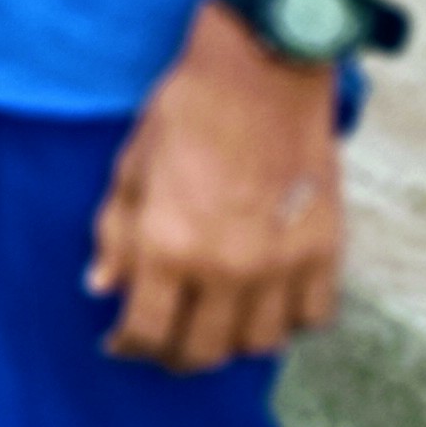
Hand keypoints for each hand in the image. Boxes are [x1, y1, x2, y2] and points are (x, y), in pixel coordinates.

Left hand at [90, 0, 345, 371]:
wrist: (261, 72)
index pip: (147, 330)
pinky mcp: (323, 251)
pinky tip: (268, 304)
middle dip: (176, 354)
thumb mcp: (131, 168)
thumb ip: (116, 234)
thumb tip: (101, 286)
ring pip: (259, 344)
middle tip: (165, 342)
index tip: (121, 344)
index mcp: (168, 244)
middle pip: (203, 350)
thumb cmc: (186, 111)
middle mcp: (226, 267)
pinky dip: (289, 322)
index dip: (129, 346)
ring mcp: (281, 264)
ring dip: (232, 342)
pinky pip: (312, 317)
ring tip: (215, 323)